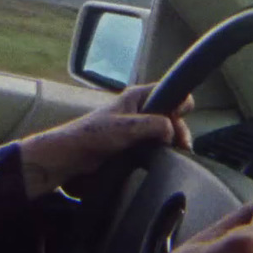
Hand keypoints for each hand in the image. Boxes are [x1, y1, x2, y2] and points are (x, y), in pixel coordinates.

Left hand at [17, 83, 193, 198]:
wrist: (72, 156)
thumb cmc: (93, 136)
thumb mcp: (127, 127)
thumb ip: (154, 124)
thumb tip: (172, 130)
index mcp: (138, 97)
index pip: (171, 91)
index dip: (179, 105)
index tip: (179, 123)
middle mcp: (140, 109)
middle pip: (172, 115)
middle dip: (178, 130)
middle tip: (180, 146)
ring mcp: (138, 127)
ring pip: (166, 132)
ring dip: (171, 144)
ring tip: (171, 155)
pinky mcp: (134, 144)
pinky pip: (155, 145)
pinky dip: (161, 152)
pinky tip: (161, 160)